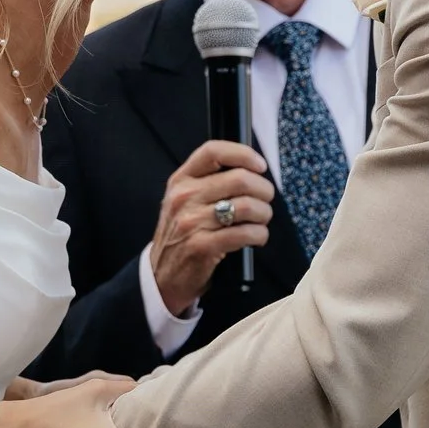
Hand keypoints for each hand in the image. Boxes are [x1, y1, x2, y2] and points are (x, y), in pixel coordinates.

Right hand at [150, 139, 273, 315]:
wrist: (162, 275)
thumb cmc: (181, 236)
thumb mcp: (183, 202)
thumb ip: (208, 183)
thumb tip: (252, 170)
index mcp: (180, 181)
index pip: (213, 151)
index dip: (242, 153)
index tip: (260, 165)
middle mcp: (184, 197)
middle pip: (239, 179)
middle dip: (263, 190)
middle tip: (266, 200)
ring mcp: (191, 222)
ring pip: (246, 206)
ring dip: (263, 214)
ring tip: (261, 221)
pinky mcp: (201, 246)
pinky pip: (245, 233)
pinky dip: (259, 235)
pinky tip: (256, 238)